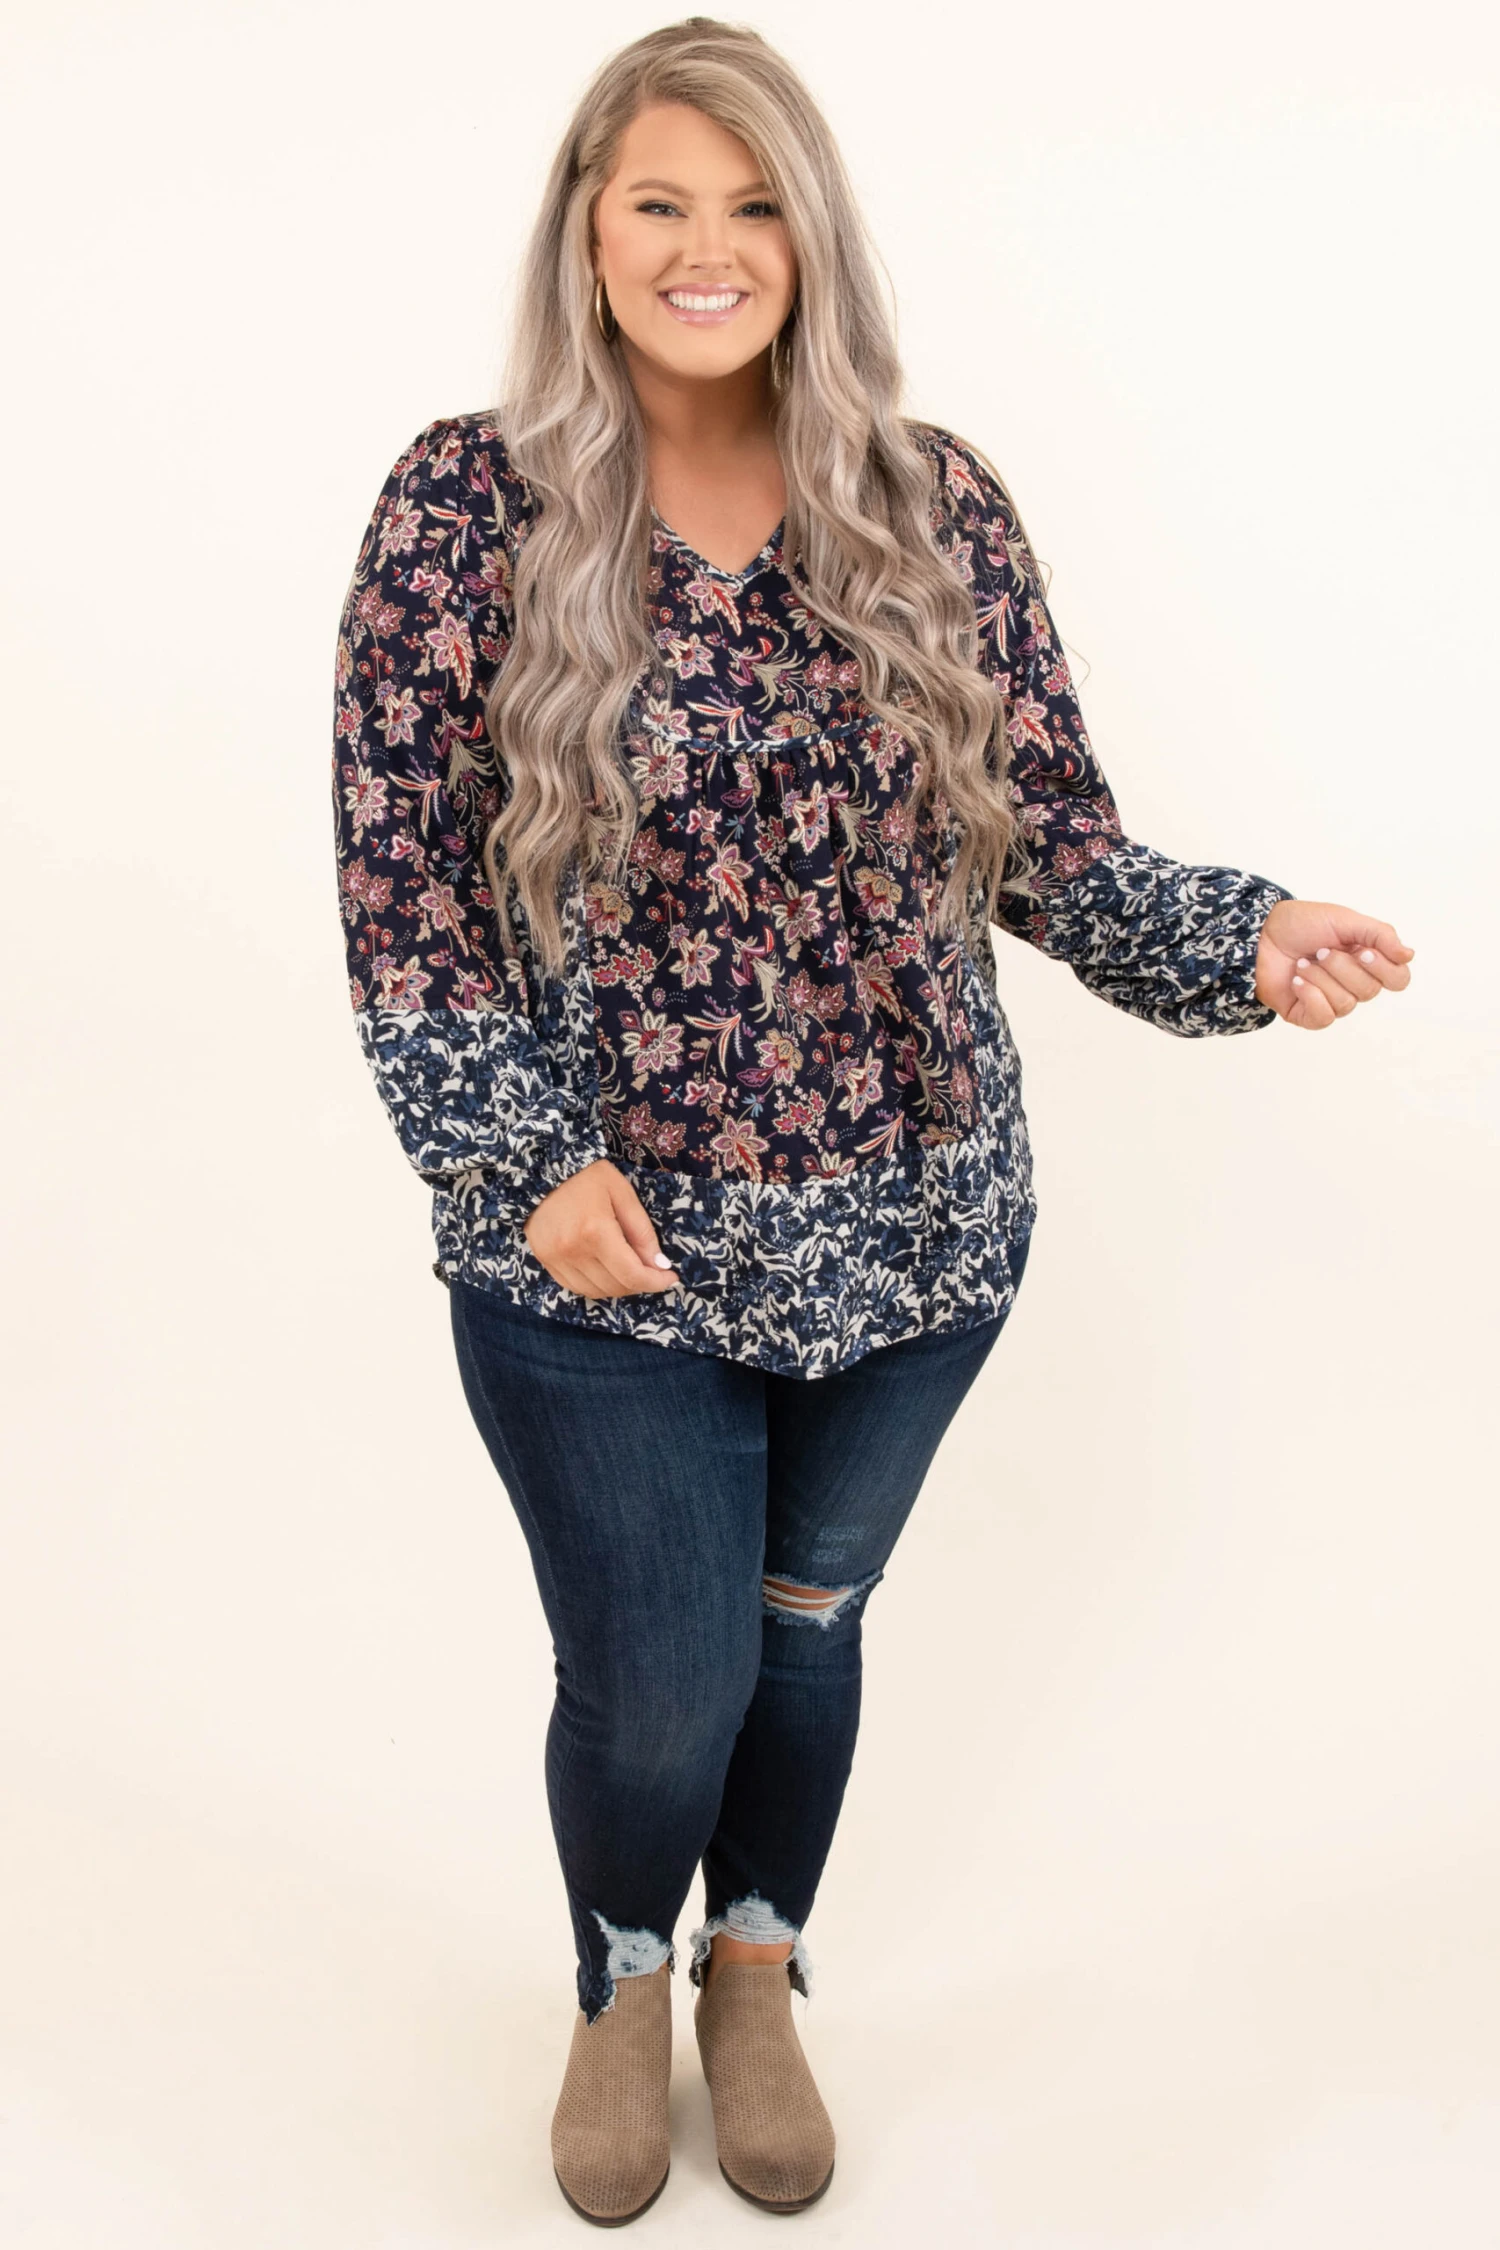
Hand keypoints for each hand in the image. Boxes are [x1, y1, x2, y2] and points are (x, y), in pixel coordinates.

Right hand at [522, 1159, 679, 1298]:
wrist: (542, 1169)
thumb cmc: (587, 1177)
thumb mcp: (623, 1194)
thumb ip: (642, 1231)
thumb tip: (659, 1265)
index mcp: (596, 1231)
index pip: (632, 1274)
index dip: (655, 1282)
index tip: (670, 1278)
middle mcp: (573, 1251)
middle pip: (615, 1287)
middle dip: (640, 1284)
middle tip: (651, 1271)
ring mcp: (555, 1259)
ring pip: (596, 1292)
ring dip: (618, 1287)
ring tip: (628, 1269)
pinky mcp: (545, 1261)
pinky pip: (576, 1287)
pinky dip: (596, 1285)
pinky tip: (605, 1270)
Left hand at [1254, 898, 1414, 1027]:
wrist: (1260, 934)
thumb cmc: (1302, 924)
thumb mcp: (1345, 920)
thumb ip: (1380, 935)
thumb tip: (1408, 955)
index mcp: (1368, 960)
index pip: (1398, 979)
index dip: (1384, 969)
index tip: (1362, 951)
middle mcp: (1353, 983)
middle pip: (1369, 992)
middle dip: (1342, 968)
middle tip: (1321, 951)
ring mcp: (1331, 1000)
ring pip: (1345, 1004)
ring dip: (1321, 978)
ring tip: (1303, 963)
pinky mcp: (1308, 1014)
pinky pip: (1323, 1017)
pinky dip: (1310, 995)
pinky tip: (1296, 980)